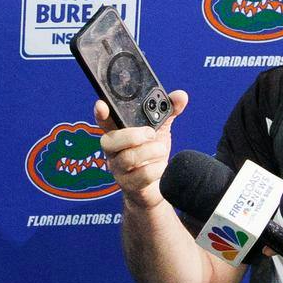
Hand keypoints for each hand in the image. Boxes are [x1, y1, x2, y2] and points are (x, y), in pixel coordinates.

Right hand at [94, 90, 188, 210]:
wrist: (159, 186)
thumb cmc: (153, 155)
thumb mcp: (160, 130)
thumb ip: (168, 111)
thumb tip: (181, 96)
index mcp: (118, 134)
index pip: (104, 122)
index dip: (101, 114)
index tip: (101, 105)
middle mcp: (113, 152)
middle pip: (109, 142)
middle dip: (132, 136)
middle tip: (151, 133)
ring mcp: (119, 170)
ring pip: (128, 158)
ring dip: (150, 151)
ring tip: (161, 150)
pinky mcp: (129, 186)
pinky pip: (142, 176)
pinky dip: (157, 169)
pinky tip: (161, 167)